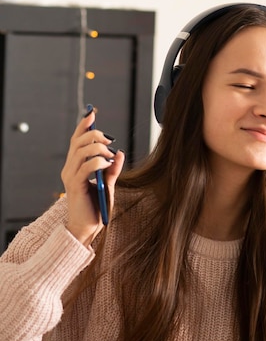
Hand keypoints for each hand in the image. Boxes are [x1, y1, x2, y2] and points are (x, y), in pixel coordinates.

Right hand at [60, 108, 124, 244]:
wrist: (88, 228)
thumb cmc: (97, 207)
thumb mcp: (108, 184)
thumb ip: (113, 169)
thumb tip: (121, 152)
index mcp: (75, 166)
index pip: (76, 140)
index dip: (83, 126)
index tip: (92, 113)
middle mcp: (69, 169)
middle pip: (78, 141)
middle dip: (94, 134)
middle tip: (110, 140)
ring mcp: (71, 177)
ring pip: (81, 151)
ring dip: (98, 148)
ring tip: (110, 155)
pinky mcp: (75, 186)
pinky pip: (85, 167)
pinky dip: (98, 161)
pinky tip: (108, 164)